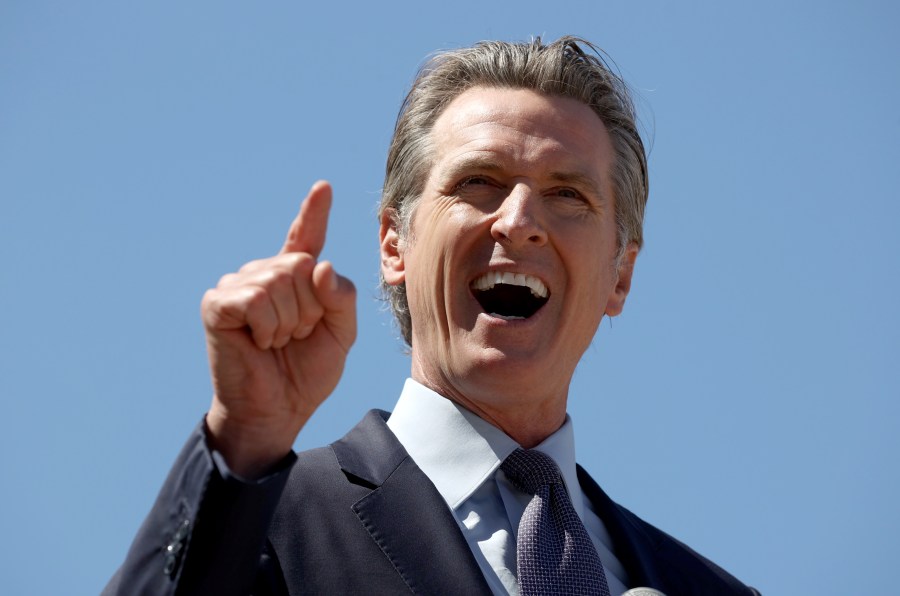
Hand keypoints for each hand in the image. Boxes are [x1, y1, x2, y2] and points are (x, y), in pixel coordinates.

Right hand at [201, 181, 356, 476]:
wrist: (278, 411)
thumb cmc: (305, 374)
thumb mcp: (341, 335)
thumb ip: (342, 298)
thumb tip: (320, 265)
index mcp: (294, 281)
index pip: (305, 239)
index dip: (314, 213)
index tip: (324, 187)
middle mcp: (264, 275)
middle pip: (300, 265)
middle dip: (309, 310)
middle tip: (294, 338)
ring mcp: (237, 286)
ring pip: (280, 280)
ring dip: (289, 322)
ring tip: (275, 342)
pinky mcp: (218, 304)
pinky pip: (257, 298)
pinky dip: (268, 326)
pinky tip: (259, 342)